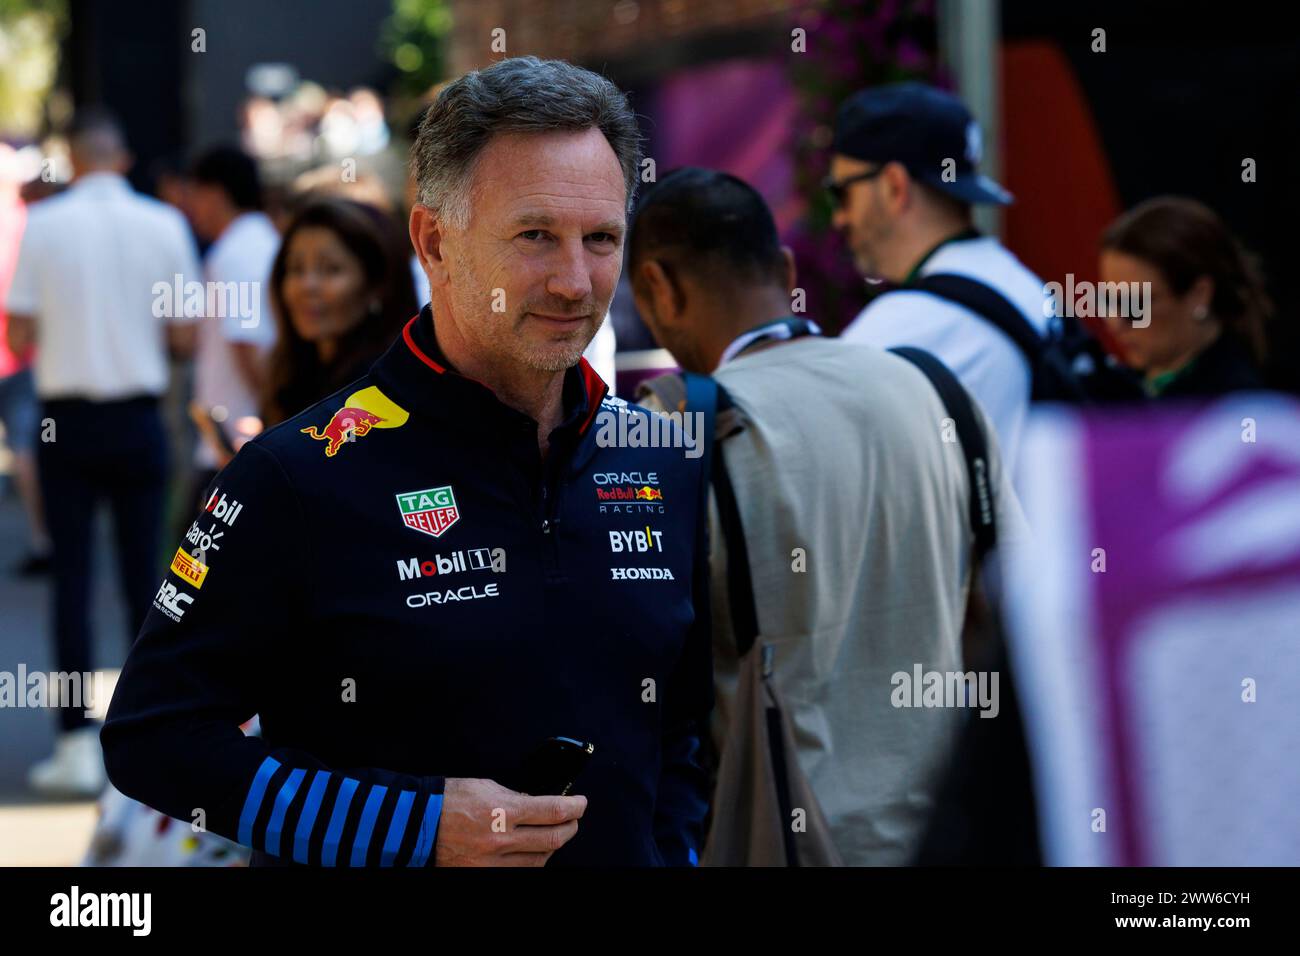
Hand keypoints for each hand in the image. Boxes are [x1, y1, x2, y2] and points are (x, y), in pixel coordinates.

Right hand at [434, 777, 585, 866]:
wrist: (417, 824)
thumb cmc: (449, 800)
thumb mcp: (487, 787)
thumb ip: (515, 796)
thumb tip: (537, 804)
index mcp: (503, 811)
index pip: (553, 811)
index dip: (574, 807)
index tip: (581, 803)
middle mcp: (501, 839)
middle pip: (553, 839)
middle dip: (570, 827)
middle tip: (573, 819)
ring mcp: (493, 861)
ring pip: (540, 860)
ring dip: (552, 846)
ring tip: (554, 834)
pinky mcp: (485, 874)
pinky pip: (520, 872)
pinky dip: (533, 862)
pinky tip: (534, 851)